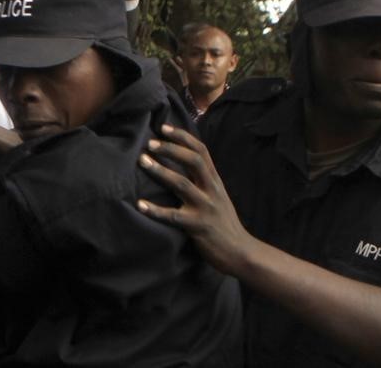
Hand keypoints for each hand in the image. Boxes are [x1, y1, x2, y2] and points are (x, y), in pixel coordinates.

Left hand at [136, 124, 253, 273]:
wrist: (240, 252)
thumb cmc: (223, 222)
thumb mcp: (217, 195)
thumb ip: (202, 179)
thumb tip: (181, 161)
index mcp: (214, 181)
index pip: (201, 150)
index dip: (182, 136)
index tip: (163, 127)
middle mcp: (212, 190)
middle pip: (193, 161)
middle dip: (171, 149)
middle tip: (150, 143)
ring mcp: (205, 207)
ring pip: (182, 184)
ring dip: (160, 171)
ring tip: (142, 162)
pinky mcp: (197, 226)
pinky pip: (173, 216)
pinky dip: (155, 210)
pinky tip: (140, 205)